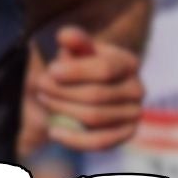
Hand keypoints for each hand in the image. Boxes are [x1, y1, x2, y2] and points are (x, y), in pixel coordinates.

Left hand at [30, 25, 143, 152]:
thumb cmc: (80, 66)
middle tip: (40, 86)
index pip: (105, 69)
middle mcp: (138, 89)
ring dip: (63, 110)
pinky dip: (74, 139)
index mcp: (129, 63)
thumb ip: (74, 41)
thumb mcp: (77, 51)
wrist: (88, 90)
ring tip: (44, 100)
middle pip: (96, 95)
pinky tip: (53, 131)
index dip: (76, 72)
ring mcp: (134, 114)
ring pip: (94, 117)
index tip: (50, 70)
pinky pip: (99, 142)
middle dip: (63, 91)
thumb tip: (64, 35)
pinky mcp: (125, 135)